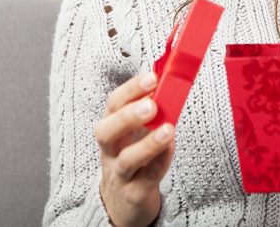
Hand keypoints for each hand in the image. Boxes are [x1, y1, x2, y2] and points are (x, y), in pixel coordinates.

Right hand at [94, 72, 175, 226]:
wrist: (123, 203)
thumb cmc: (133, 158)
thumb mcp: (135, 133)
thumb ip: (149, 111)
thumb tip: (171, 82)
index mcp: (110, 128)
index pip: (112, 105)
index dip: (130, 90)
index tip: (152, 78)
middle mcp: (110, 151)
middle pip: (107, 132)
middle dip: (128, 115)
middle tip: (151, 104)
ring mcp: (120, 174)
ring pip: (127, 160)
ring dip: (148, 143)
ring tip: (167, 129)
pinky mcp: (135, 193)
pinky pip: (147, 178)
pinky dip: (161, 161)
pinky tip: (172, 147)